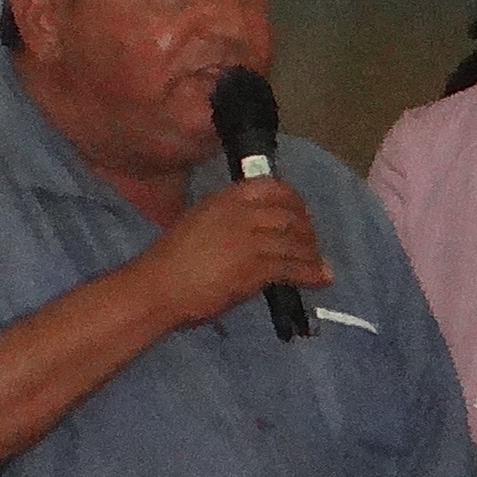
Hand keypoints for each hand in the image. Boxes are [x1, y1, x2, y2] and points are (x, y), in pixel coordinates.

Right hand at [143, 177, 328, 329]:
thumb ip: (226, 223)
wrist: (156, 289)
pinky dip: (311, 274)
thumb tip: (256, 234)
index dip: (294, 200)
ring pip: (295, 242)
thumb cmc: (168, 263)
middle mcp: (240, 214)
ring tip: (318, 266)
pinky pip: (293, 267)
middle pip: (290, 215)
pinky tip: (320, 280)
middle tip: (311, 245)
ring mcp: (249, 240)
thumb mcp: (196, 225)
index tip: (300, 214)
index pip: (272, 188)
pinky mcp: (256, 267)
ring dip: (312, 255)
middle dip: (308, 230)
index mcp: (222, 199)